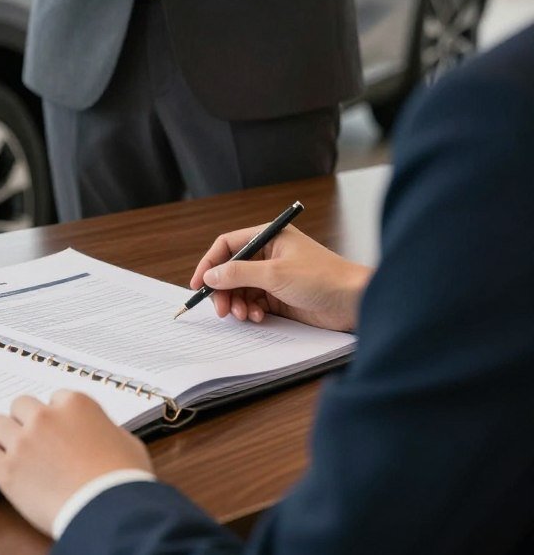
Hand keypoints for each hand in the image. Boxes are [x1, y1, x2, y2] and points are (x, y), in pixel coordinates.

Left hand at [0, 391, 152, 535]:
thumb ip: (106, 428)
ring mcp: (23, 442)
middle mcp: (45, 416)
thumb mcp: (127, 442)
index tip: (58, 430)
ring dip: (4, 436)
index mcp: (75, 404)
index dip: (56, 416)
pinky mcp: (7, 470)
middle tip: (33, 440)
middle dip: (26, 420)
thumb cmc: (124, 479)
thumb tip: (100, 433)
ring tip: (12, 452)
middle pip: (21, 405)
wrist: (108, 510)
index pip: (55, 398)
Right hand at [190, 225, 371, 332]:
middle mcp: (268, 255)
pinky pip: (254, 302)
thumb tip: (211, 276)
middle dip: (224, 290)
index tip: (199, 283)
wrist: (356, 302)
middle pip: (231, 270)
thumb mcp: (275, 274)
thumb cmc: (322, 278)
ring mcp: (274, 276)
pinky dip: (251, 310)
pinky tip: (259, 317)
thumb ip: (239, 273)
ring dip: (237, 303)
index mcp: (268, 237)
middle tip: (221, 309)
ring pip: (241, 289)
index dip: (210, 263)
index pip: (228, 245)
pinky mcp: (280, 296)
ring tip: (244, 315)